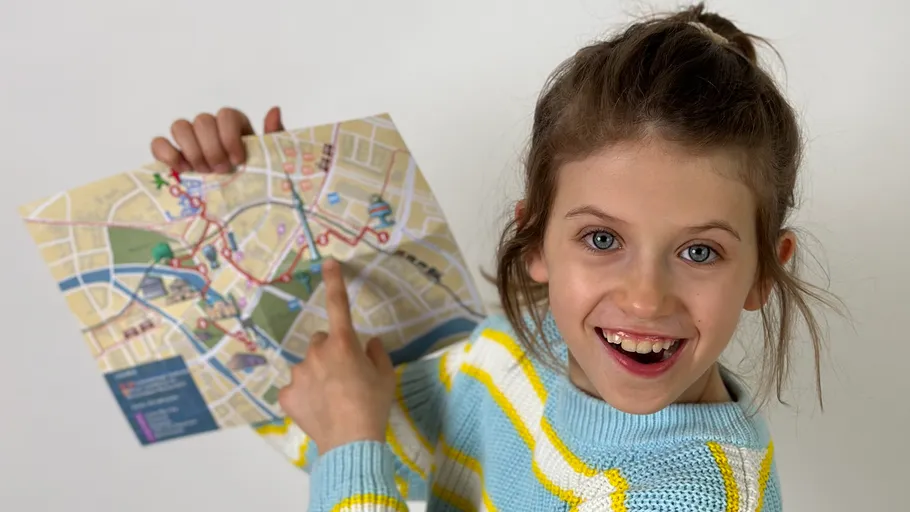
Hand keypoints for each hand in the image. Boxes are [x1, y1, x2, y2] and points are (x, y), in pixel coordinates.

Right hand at [150, 106, 284, 173]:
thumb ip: (275, 134)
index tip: (238, 160)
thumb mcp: (271, 157)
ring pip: (179, 126)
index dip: (229, 136)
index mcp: (234, 124)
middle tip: (222, 170)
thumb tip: (274, 109)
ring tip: (204, 172)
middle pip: (202, 120)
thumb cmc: (257, 174)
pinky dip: (166, 153)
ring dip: (192, 151)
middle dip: (212, 148)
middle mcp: (210, 127)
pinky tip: (181, 169)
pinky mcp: (171, 154)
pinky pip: (158, 143)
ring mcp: (189, 139)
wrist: (241, 198)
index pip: (226, 114)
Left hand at [278, 259, 395, 454]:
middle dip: (330, 351)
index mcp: (343, 343)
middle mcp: (317, 352)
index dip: (334, 281)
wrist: (351, 442)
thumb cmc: (373, 405)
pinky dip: (304, 395)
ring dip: (317, 374)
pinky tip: (317, 409)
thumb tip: (370, 343)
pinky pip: (296, 388)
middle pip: (321, 341)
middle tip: (345, 374)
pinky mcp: (286, 394)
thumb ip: (378, 354)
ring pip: (307, 366)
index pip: (338, 305)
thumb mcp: (386, 377)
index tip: (329, 262)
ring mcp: (298, 373)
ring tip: (332, 398)